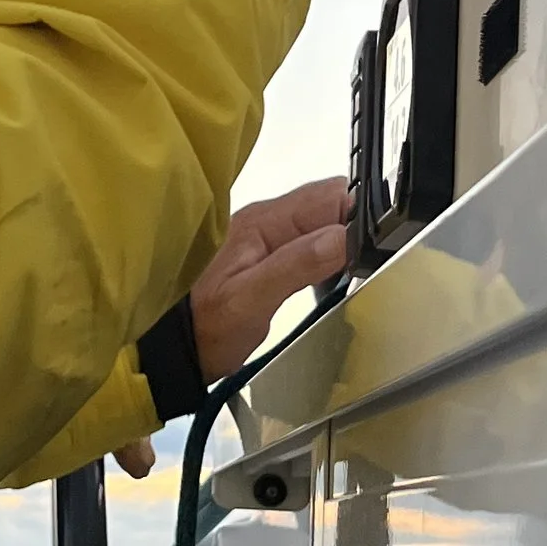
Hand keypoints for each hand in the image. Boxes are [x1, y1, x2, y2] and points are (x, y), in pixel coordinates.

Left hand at [111, 176, 354, 472]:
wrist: (172, 349)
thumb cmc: (206, 328)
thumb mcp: (250, 301)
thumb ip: (295, 266)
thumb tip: (342, 238)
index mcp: (264, 222)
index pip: (330, 195)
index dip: (359, 214)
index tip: (374, 246)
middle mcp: (268, 219)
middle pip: (331, 202)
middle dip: (357, 225)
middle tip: (369, 262)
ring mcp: (268, 236)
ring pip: (323, 221)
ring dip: (345, 239)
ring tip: (356, 271)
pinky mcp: (269, 255)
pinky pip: (310, 239)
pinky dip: (329, 253)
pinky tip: (334, 277)